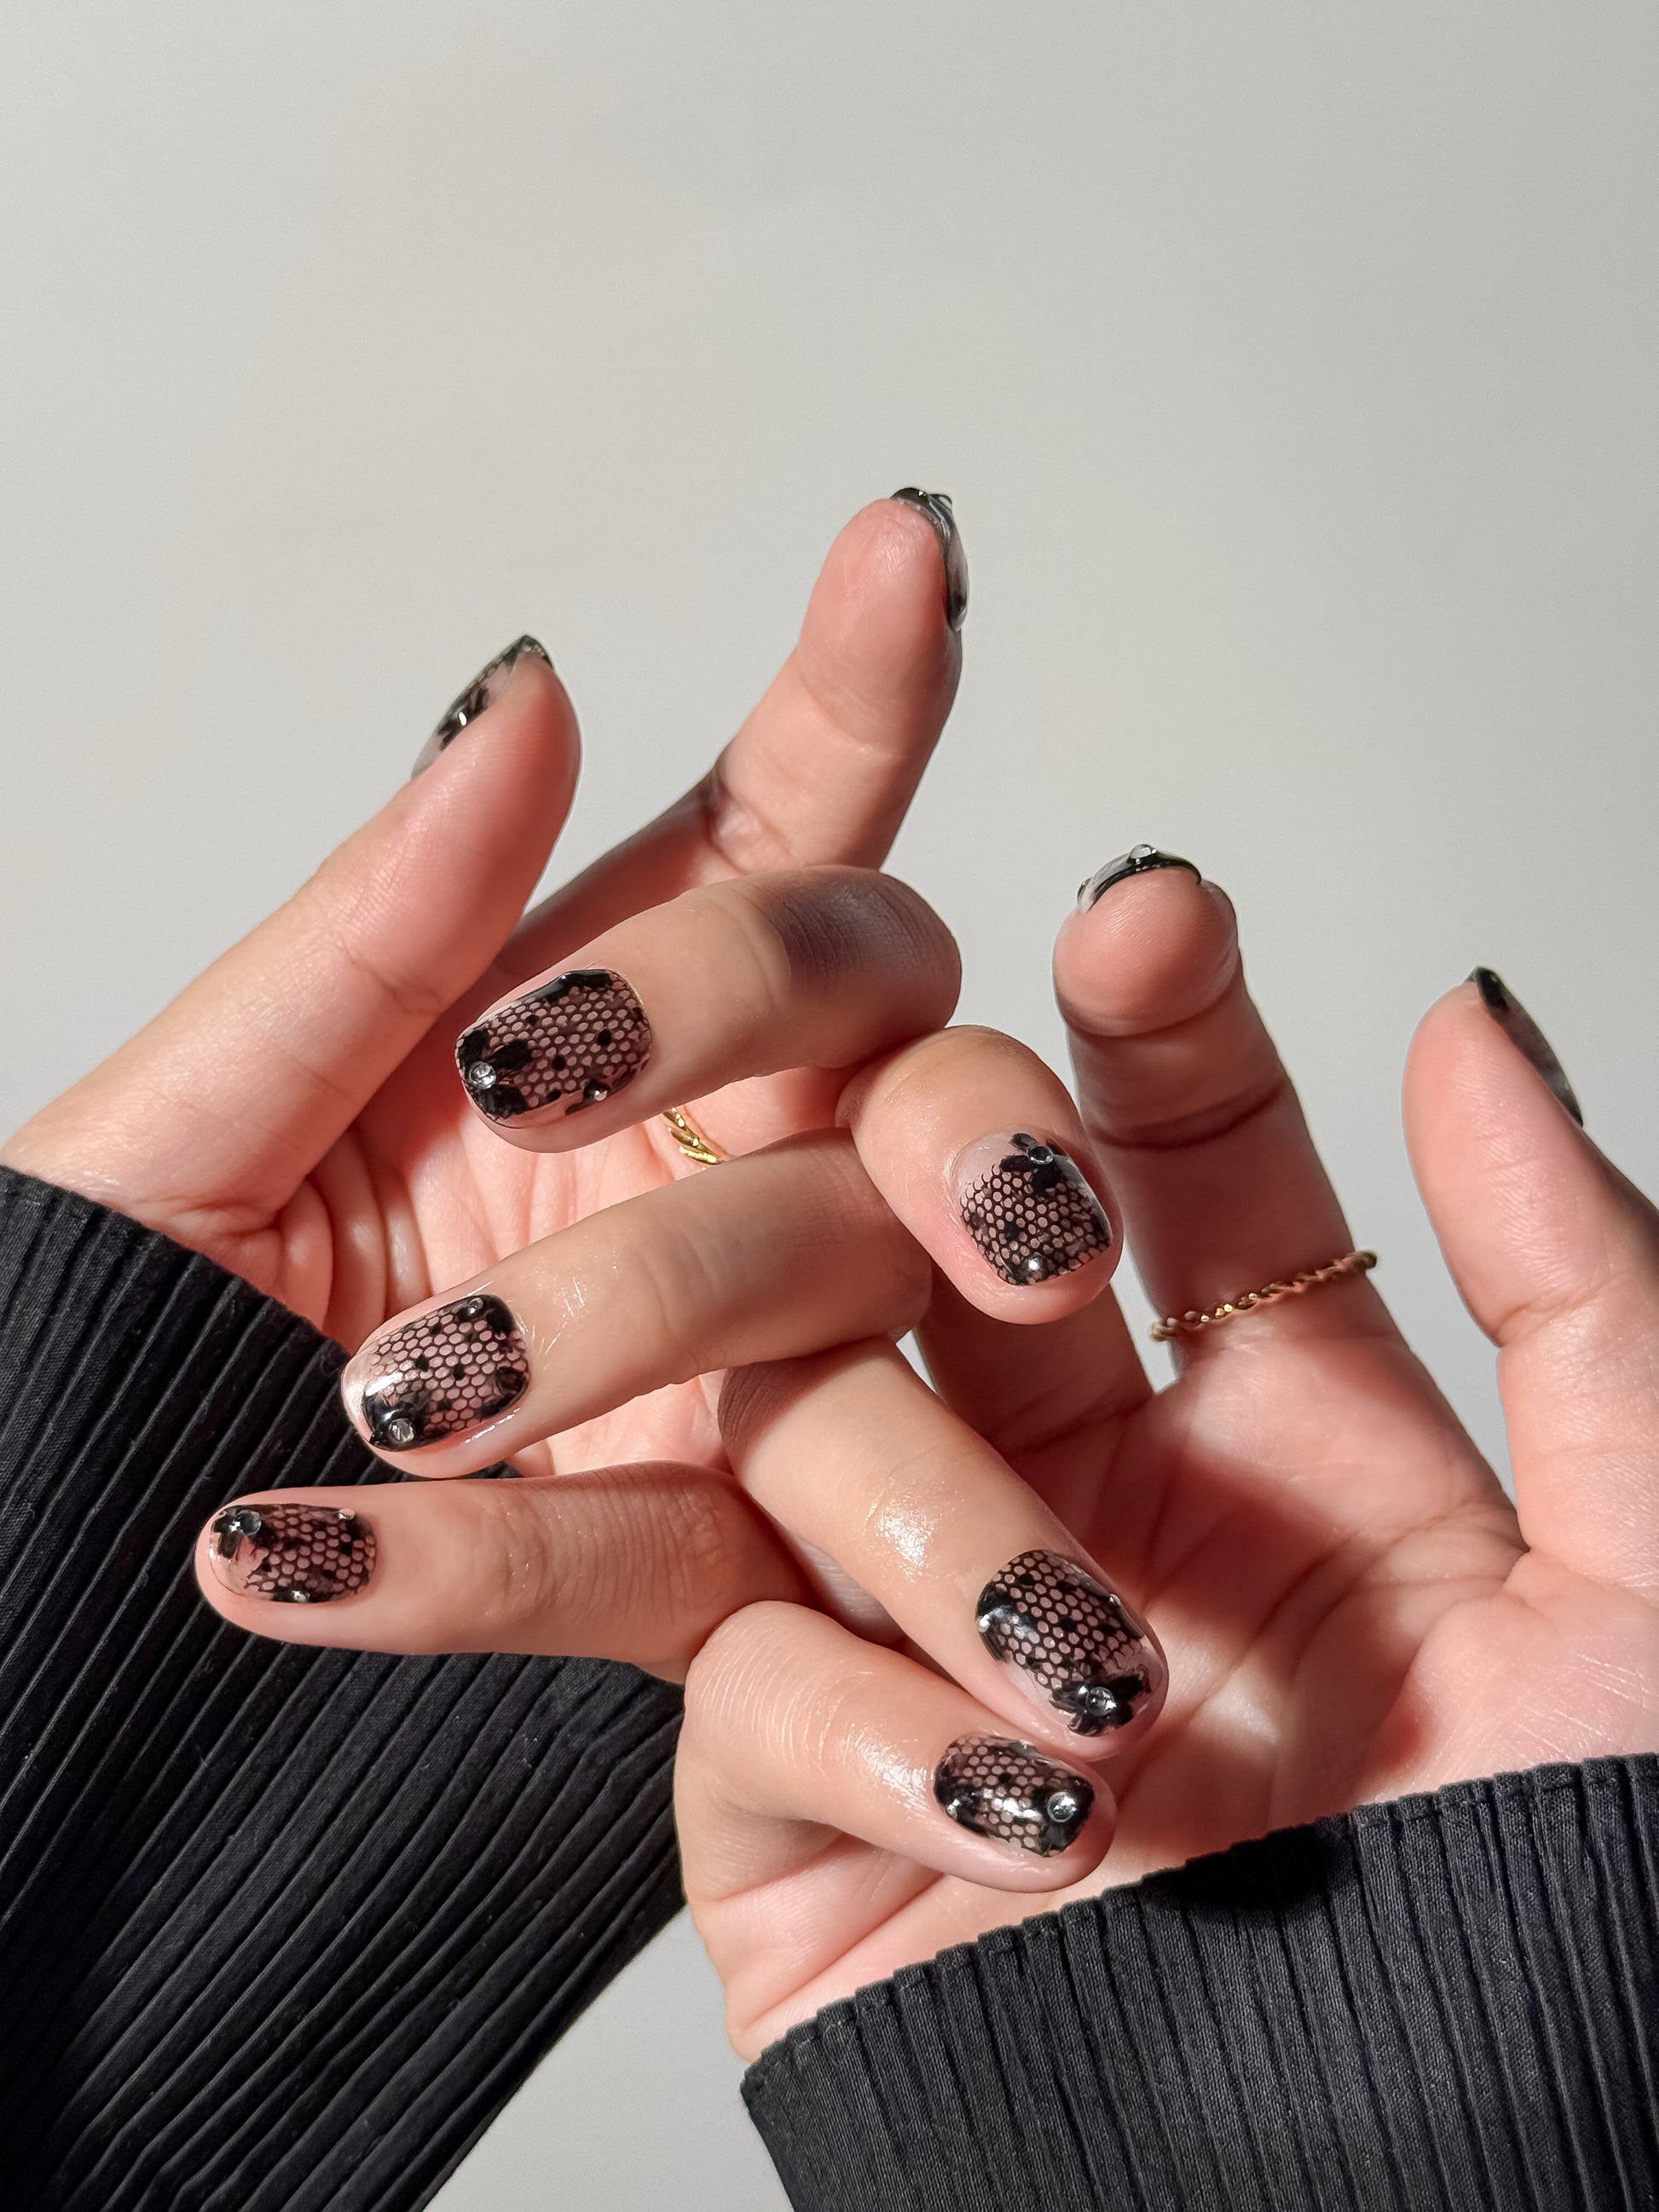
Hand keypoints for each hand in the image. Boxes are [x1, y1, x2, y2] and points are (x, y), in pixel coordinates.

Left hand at [3, 493, 963, 1500]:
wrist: (44, 1594)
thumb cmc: (95, 1341)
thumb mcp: (198, 1122)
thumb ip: (383, 928)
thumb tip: (532, 686)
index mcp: (598, 1042)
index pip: (770, 847)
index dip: (857, 699)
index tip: (906, 546)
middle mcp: (716, 1181)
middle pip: (888, 1032)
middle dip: (783, 999)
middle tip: (555, 1065)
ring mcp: (748, 1384)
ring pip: (850, 1287)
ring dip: (653, 1312)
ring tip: (400, 1394)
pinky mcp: (716, 1589)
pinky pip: (694, 1566)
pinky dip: (518, 1561)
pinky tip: (309, 1552)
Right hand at [667, 863, 1658, 2052]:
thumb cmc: (1577, 1933)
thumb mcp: (1645, 1582)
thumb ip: (1582, 1289)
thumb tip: (1470, 1017)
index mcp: (1276, 1431)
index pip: (1180, 1167)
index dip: (1163, 1035)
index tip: (1148, 916)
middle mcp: (1079, 1494)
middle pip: (932, 1246)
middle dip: (933, 1173)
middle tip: (1005, 1190)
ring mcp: (922, 1624)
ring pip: (797, 1428)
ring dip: (881, 1482)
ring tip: (1058, 1635)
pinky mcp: (798, 1793)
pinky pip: (755, 1690)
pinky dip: (854, 1724)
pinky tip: (1011, 1814)